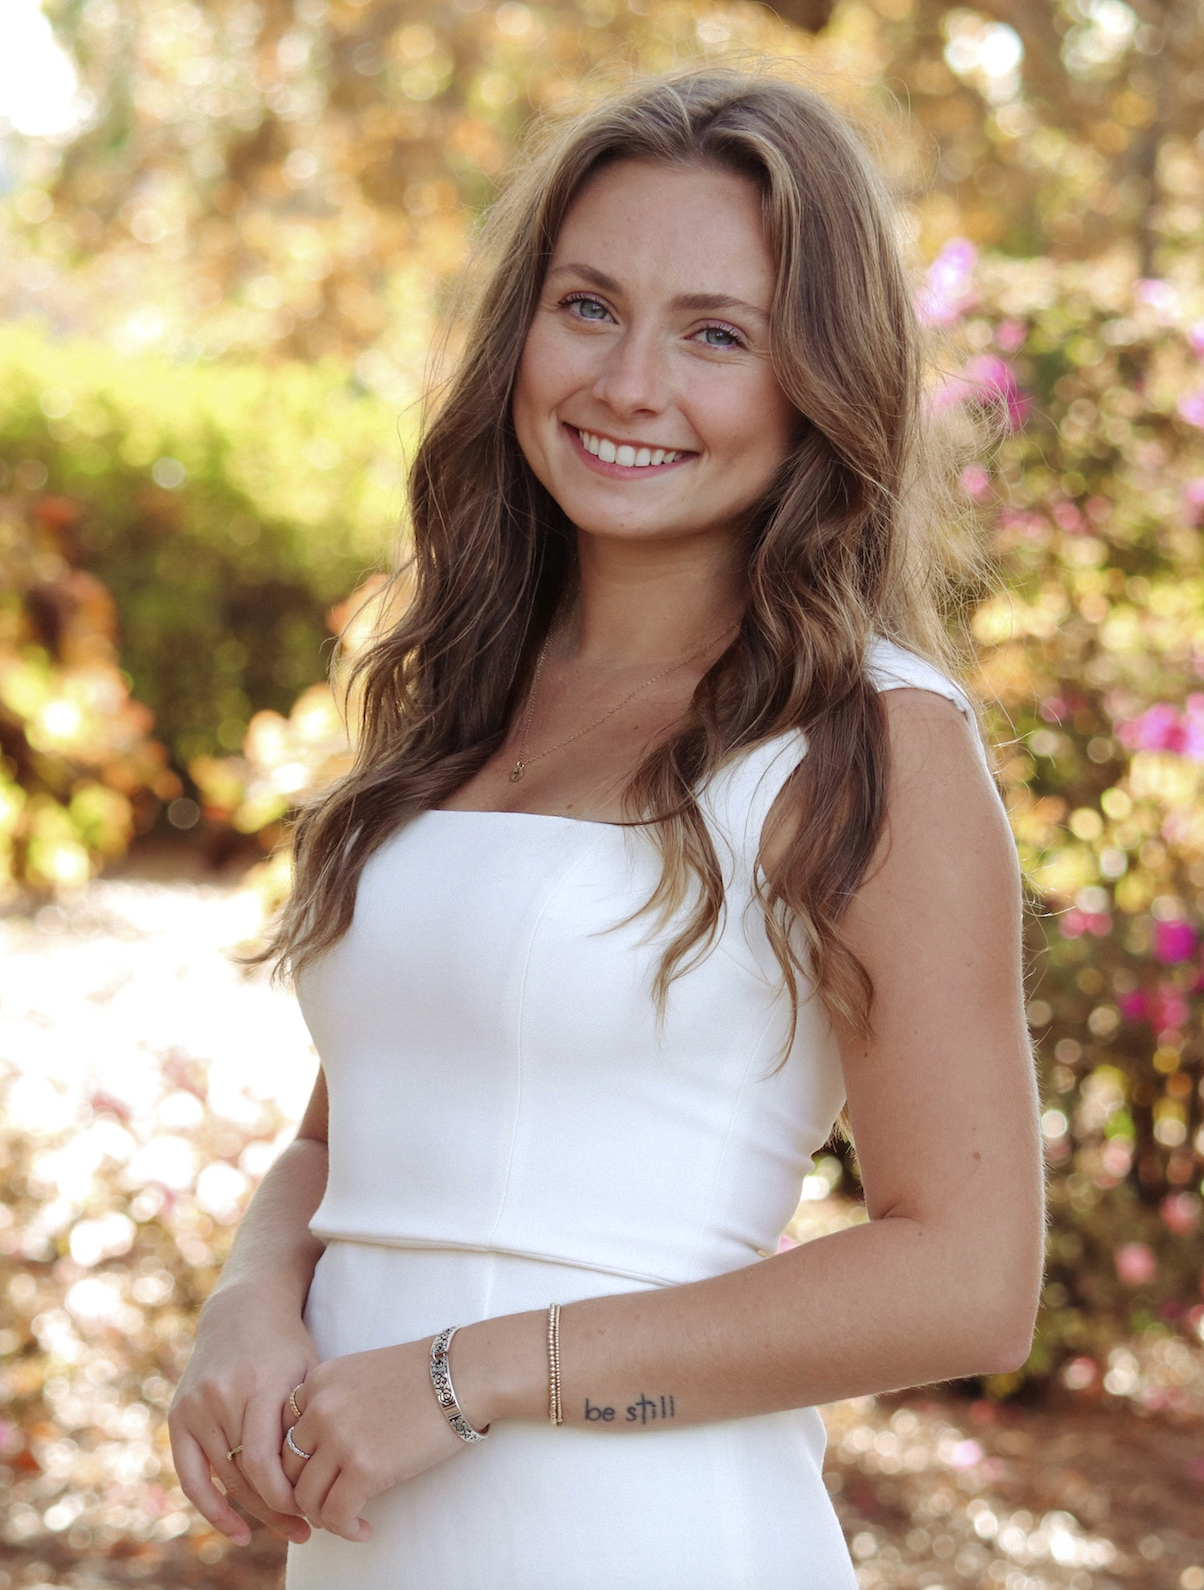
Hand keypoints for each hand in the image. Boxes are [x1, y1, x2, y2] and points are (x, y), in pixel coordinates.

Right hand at [169, 1286, 319, 1546]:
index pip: (263, 1459)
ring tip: (288, 1530)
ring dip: (254, 1513)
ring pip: (224, 1478)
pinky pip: (191, 1476)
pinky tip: (239, 1533)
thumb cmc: (287, 1345)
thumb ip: (308, 1422)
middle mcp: (222, 1395)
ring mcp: (196, 1405)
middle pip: (245, 1473)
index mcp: (259, 1383)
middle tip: (306, 1531)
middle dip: (277, 1509)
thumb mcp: (308, 1372)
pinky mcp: (179, 1415)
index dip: (284, 1495)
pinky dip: (212, 1509)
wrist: (243, 1309)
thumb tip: (325, 1484)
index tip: (313, 1513)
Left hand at [280, 1337, 468, 1540]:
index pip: (282, 1431)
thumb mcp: (361, 1372)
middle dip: (303, 1492)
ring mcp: (340, 1438)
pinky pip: (336, 1515)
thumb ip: (333, 1401)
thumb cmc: (422, 1374)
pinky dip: (346, 1530)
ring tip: (346, 1519)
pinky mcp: (364, 1468)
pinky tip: (364, 1529)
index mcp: (318, 1380)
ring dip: (323, 1516)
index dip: (296, 1461)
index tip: (315, 1475)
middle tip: (325, 1504)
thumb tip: (319, 1450)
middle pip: (287, 1467)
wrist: (461, 1374)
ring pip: (306, 1497)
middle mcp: (320, 1408)